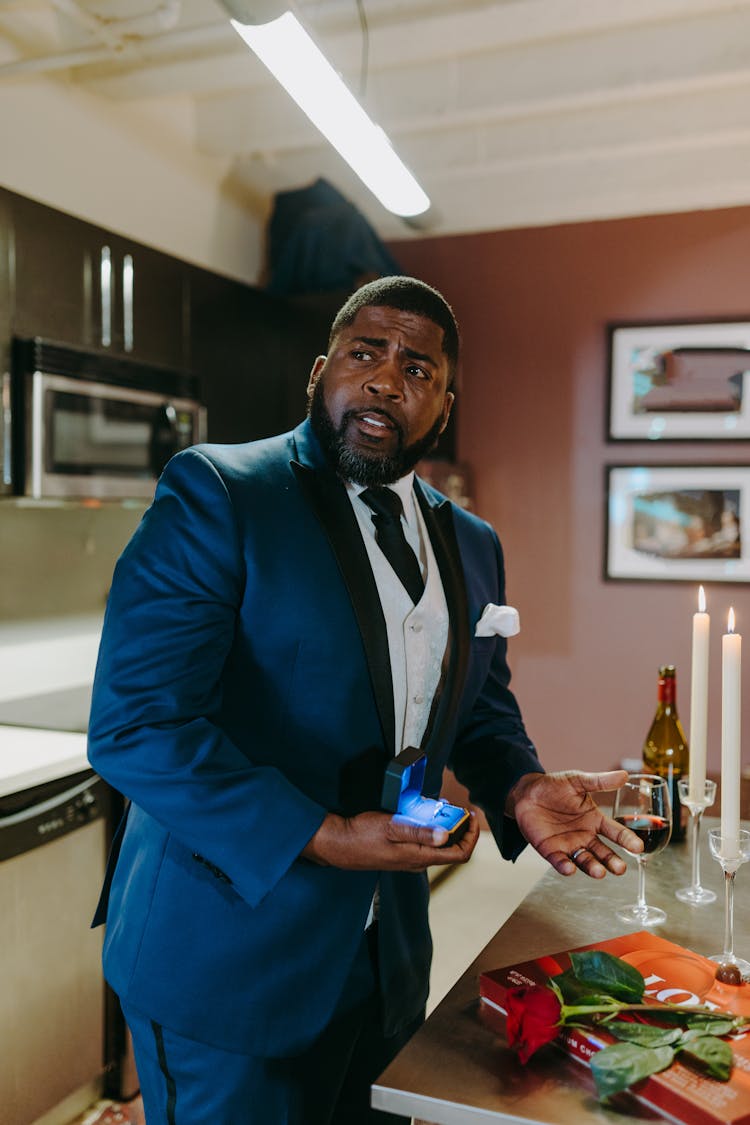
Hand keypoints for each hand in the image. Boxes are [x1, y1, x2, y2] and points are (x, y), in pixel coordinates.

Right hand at [302, 809, 479, 870]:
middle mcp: (418, 862)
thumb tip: (446, 835)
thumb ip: (419, 832)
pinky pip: (424, 842)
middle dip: (459, 827)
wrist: (338, 844)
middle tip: (456, 806)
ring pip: (437, 845)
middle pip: (451, 850)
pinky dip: (429, 828)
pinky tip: (421, 813)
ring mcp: (409, 859)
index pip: (459, 855)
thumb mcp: (391, 827)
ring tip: (439, 806)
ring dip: (443, 826)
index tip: (471, 815)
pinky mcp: (401, 853)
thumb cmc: (362, 835)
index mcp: (419, 858)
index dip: (471, 836)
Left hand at [506, 770, 643, 878]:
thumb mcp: (578, 781)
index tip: (638, 847)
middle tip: (621, 869)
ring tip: (600, 872)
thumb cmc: (555, 786)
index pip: (615, 832)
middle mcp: (585, 836)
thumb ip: (600, 781)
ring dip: (593, 868)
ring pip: (585, 861)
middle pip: (603, 853)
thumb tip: (624, 775)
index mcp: (595, 820)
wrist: (527, 792)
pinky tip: (570, 868)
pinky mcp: (551, 851)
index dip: (627, 840)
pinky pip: (560, 861)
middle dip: (613, 862)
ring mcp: (569, 845)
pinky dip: (566, 866)